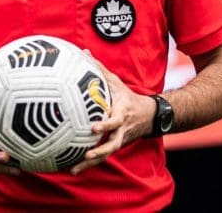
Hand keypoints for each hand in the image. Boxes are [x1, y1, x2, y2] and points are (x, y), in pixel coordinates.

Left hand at [71, 55, 155, 174]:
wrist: (148, 115)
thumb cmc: (126, 96)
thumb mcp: (114, 81)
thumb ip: (98, 68)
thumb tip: (83, 51)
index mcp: (121, 113)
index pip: (114, 120)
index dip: (105, 125)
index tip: (93, 127)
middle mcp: (121, 129)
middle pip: (112, 144)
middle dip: (100, 151)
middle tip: (86, 155)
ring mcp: (119, 140)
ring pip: (106, 154)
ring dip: (91, 163)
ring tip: (74, 170)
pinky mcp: (115, 146)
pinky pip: (102, 157)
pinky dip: (89, 164)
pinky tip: (73, 169)